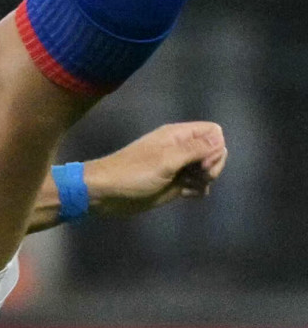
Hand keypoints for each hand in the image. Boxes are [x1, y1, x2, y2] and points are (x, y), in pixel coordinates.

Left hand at [86, 121, 227, 217]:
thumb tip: (220, 141)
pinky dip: (197, 189)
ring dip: (205, 179)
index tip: (204, 162)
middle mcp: (181, 149)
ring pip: (208, 169)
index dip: (216, 147)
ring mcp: (179, 167)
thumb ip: (194, 149)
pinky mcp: (175, 184)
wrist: (106, 194)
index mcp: (177, 136)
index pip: (213, 132)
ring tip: (189, 185)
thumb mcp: (166, 160)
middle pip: (215, 151)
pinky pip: (198, 184)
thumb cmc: (133, 173)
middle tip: (199, 175)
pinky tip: (186, 194)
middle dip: (213, 165)